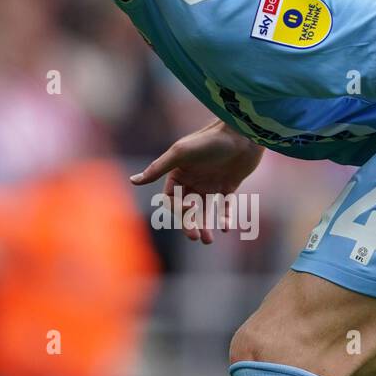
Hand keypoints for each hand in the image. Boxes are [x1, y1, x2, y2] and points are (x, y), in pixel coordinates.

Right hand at [130, 119, 263, 242]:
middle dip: (189, 224)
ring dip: (205, 226)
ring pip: (204, 211)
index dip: (177, 208)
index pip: (171, 199)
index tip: (190, 209)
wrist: (242, 134)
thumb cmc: (210, 141)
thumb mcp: (181, 153)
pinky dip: (224, 217)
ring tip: (208, 241)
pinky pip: (224, 206)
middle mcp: (193, 180)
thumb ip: (158, 168)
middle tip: (196, 238)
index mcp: (179, 173)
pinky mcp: (228, 186)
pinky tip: (226, 227)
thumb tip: (133, 181)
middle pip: (186, 209)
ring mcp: (211, 183)